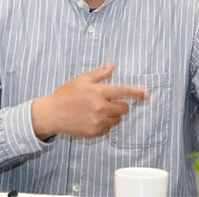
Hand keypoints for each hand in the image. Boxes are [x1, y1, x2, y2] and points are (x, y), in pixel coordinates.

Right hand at [31, 62, 147, 139]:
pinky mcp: (95, 132)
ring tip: (97, 110)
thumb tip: (112, 65)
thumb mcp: (82, 79)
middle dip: (119, 105)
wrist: (52, 114)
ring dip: (112, 115)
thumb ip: (100, 73)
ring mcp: (98, 122)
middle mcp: (100, 108)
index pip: (123, 92)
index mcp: (98, 93)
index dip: (136, 93)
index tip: (146, 94)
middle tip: (106, 102)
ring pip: (117, 120)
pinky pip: (108, 129)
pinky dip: (104, 124)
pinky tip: (92, 119)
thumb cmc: (66, 94)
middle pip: (123, 109)